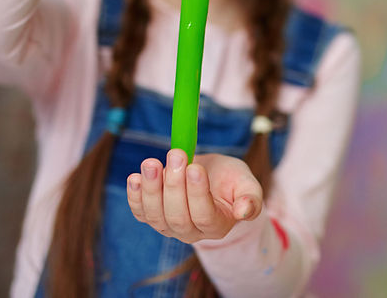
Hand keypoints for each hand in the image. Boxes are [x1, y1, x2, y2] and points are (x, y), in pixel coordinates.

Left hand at [127, 150, 263, 243]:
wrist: (211, 178)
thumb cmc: (231, 181)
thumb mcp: (247, 184)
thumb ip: (251, 198)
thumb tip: (244, 212)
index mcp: (217, 225)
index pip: (204, 215)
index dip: (197, 193)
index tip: (194, 167)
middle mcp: (191, 232)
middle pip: (178, 216)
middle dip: (174, 185)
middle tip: (176, 154)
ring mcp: (169, 227)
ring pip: (156, 215)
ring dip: (151, 189)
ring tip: (151, 163)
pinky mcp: (153, 217)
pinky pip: (140, 212)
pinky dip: (135, 196)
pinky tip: (135, 178)